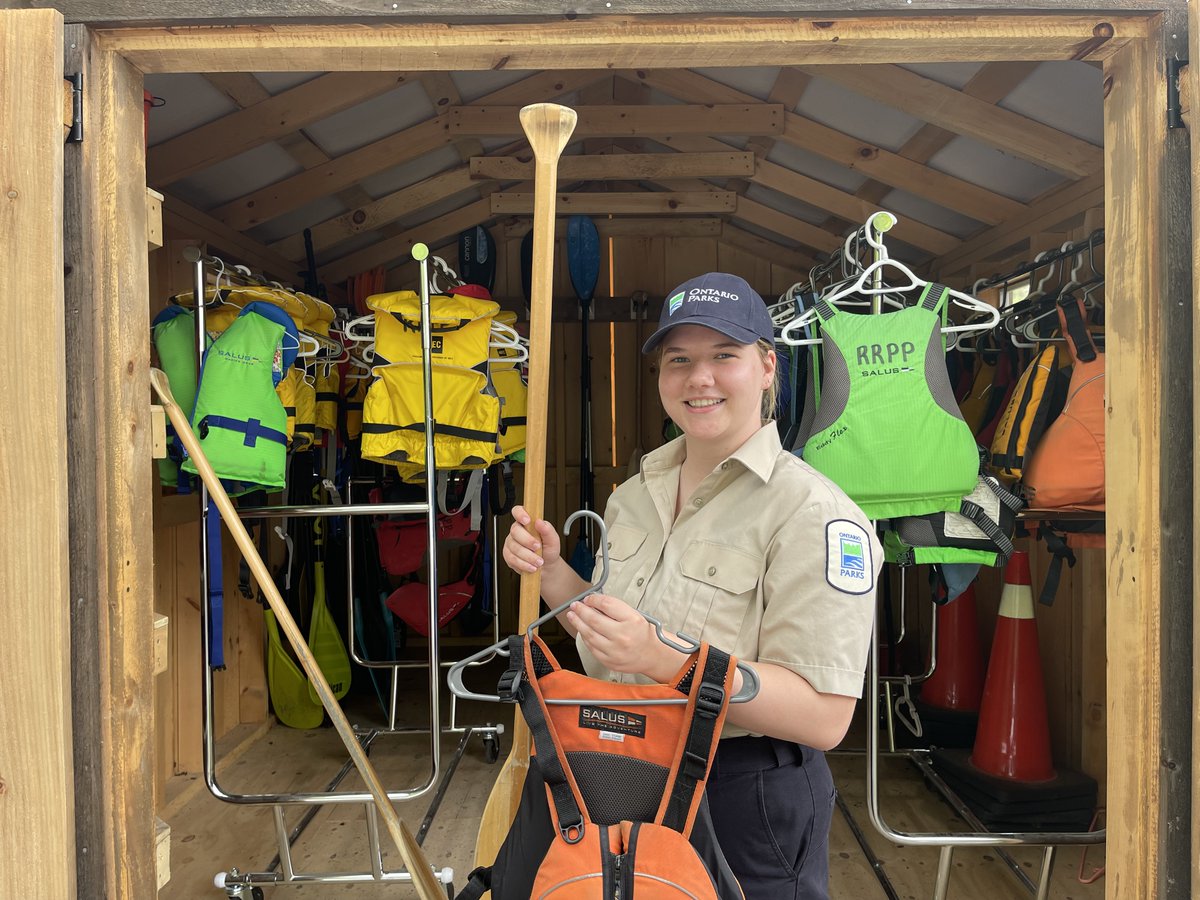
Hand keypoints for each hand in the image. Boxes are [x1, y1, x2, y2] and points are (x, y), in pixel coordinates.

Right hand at [501, 505, 561, 574]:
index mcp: (527, 522)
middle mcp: (517, 531)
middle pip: (515, 531)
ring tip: (539, 561)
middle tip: (538, 548)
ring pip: (514, 547)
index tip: (527, 521)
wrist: (546, 567)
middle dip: (527, 541)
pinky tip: (531, 566)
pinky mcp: (508, 555)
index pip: (518, 511)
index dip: (520, 514)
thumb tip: (540, 522)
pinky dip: (524, 564)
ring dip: (528, 556)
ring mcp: (511, 543)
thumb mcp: (553, 540)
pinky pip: (512, 559)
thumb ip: (548, 530)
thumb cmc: (548, 550)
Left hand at [567, 594, 682, 681]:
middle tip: (574, 606)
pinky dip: (585, 637)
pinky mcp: (609, 661)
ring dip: (578, 624)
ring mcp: (615, 651)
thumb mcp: (635, 615)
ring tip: (573, 616)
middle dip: (581, 611)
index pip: (607, 605)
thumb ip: (615, 608)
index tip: (588, 598)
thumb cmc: (643, 634)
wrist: (651, 655)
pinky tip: (582, 630)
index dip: (594, 599)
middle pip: (594, 620)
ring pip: (589, 635)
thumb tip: (594, 601)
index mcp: (632, 621)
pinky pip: (591, 647)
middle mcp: (624, 636)